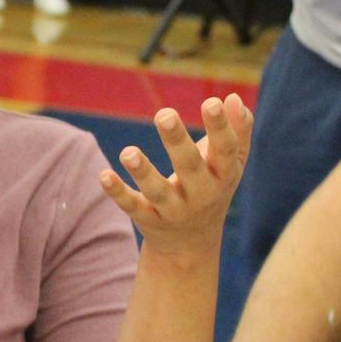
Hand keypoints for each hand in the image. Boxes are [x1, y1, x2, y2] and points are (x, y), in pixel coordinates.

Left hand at [99, 95, 252, 254]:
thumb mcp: (230, 163)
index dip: (220, 127)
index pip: (225, 151)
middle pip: (189, 167)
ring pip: (158, 191)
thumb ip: (237, 130)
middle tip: (164, 114)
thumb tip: (232, 97)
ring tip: (128, 152)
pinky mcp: (148, 218)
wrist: (191, 243)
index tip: (212, 102)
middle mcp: (201, 194)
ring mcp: (174, 210)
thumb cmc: (212, 185)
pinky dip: (118, 192)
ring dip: (143, 172)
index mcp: (223, 176)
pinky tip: (104, 175)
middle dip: (177, 141)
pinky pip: (132, 206)